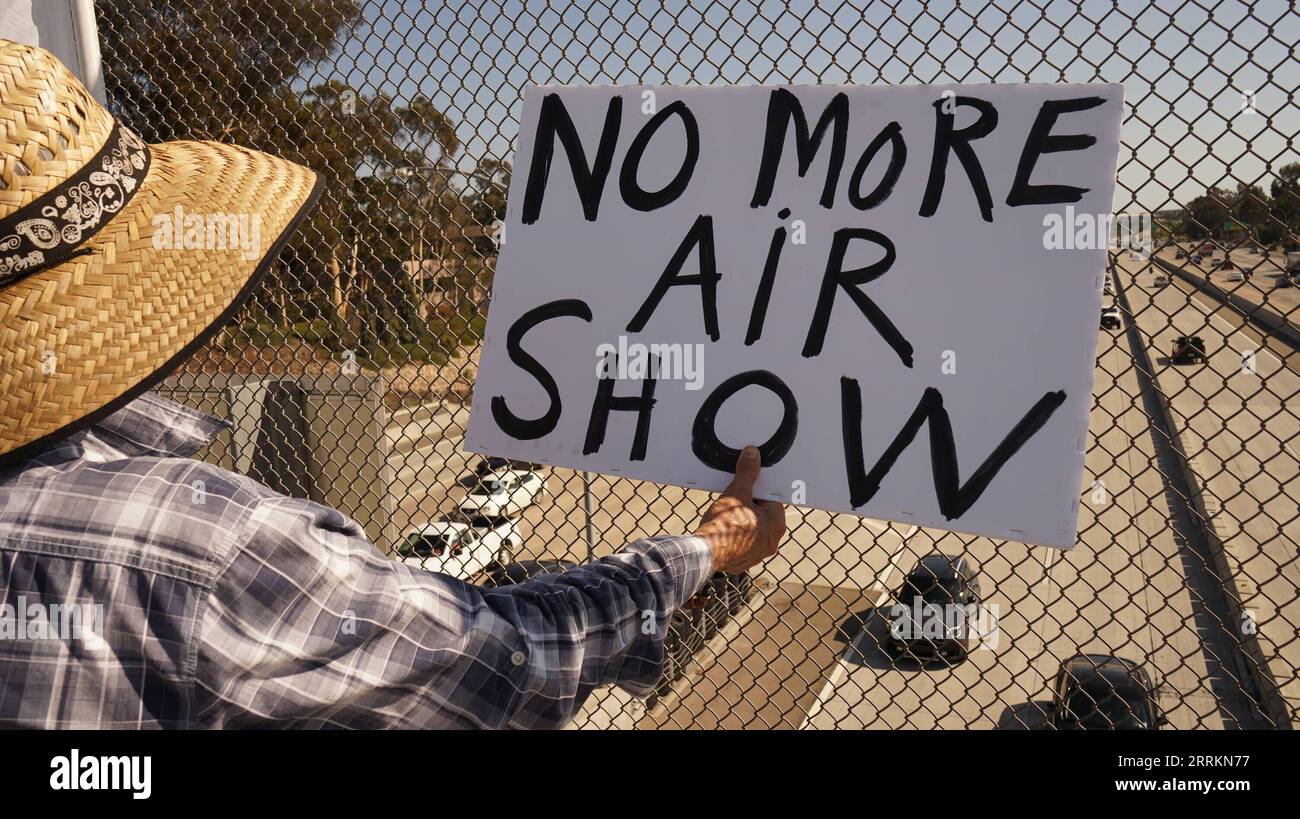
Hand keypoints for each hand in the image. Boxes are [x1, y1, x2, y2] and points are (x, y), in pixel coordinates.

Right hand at [694, 446, 786, 574]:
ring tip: (725, 515)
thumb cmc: (723, 524)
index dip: (756, 490)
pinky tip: (722, 530)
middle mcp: (772, 542)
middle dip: (748, 506)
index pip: (771, 499)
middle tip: (733, 500)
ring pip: (752, 530)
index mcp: (776, 524)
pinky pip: (741, 544)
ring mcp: (758, 554)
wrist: (704, 554)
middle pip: (762, 515)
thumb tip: (752, 454)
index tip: (746, 486)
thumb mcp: (736, 492)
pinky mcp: (744, 562)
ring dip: (741, 522)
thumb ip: (747, 473)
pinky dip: (734, 537)